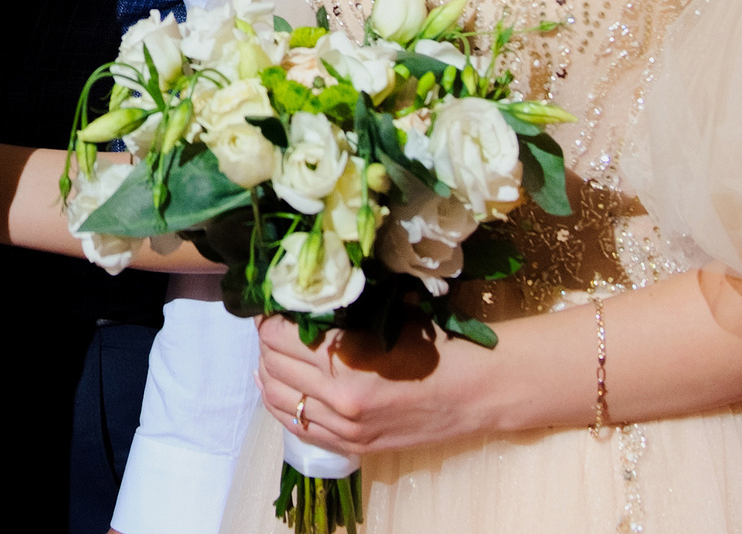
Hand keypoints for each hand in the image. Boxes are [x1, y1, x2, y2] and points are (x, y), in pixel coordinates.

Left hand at [255, 315, 493, 457]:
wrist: (476, 391)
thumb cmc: (434, 344)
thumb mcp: (385, 314)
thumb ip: (341, 311)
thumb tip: (298, 297)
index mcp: (346, 358)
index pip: (277, 335)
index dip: (268, 316)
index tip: (270, 305)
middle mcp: (339, 397)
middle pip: (272, 365)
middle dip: (265, 342)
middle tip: (270, 325)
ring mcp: (344, 426)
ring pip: (278, 398)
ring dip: (267, 372)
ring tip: (271, 354)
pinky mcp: (353, 444)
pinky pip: (298, 427)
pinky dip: (281, 404)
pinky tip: (279, 387)